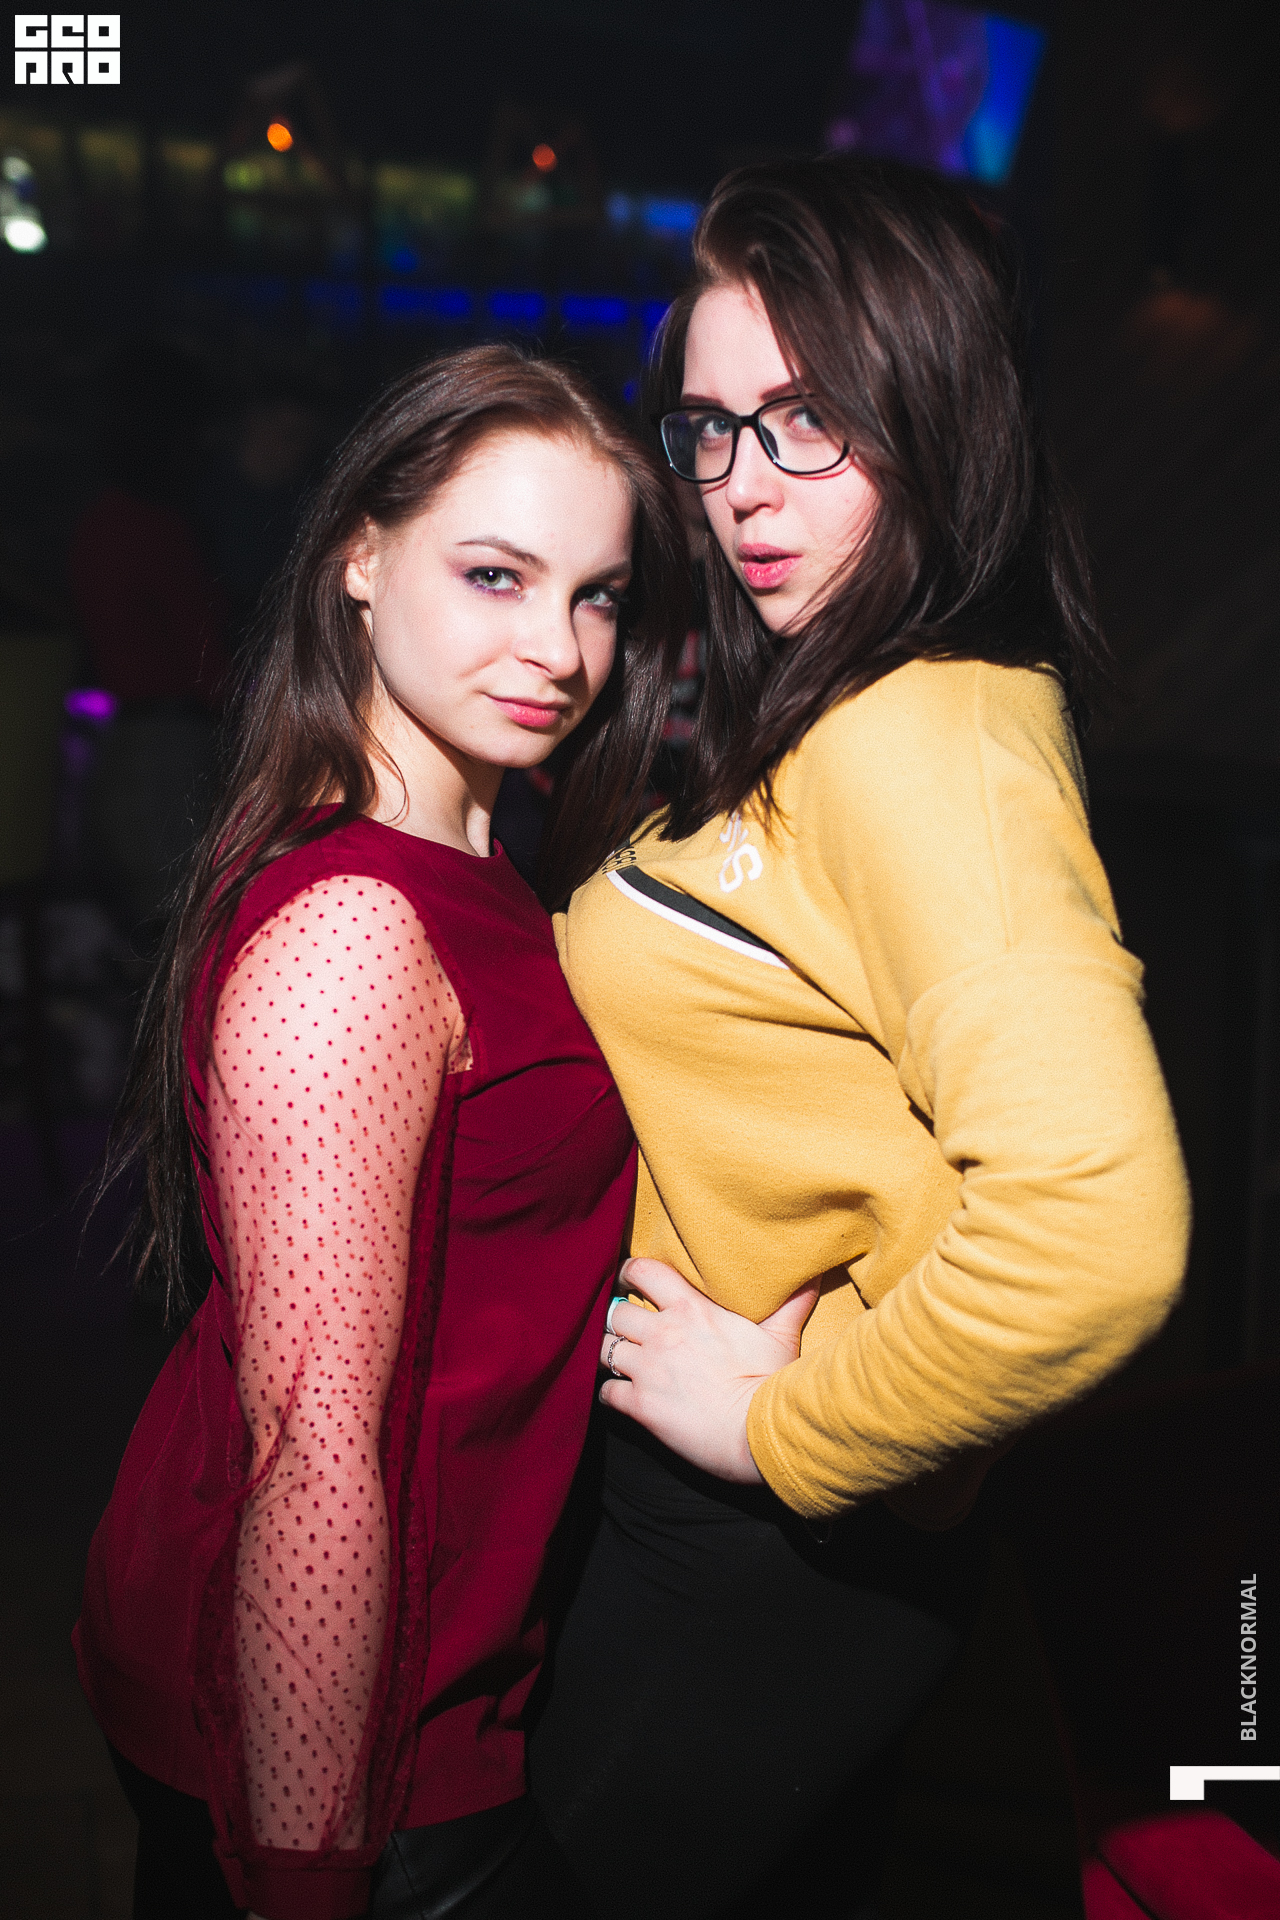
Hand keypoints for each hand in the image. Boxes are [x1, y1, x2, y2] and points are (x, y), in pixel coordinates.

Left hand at [599, 1258, 818, 1482]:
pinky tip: (621, 1396)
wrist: (760, 1434)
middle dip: (617, 1319)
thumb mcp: (781, 1338)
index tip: (630, 1280)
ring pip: (604, 1349)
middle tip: (625, 1328)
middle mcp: (663, 1334)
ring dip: (610, 1355)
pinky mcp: (640, 1406)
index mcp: (691, 1309)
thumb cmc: (772, 1384)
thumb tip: (811, 1277)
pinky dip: (609, 1393)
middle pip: (616, 1312)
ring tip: (621, 1361)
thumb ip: (790, 1304)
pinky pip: (605, 1392)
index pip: (643, 1271)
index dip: (630, 1273)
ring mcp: (648, 1370)